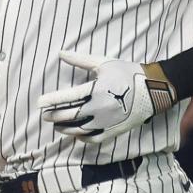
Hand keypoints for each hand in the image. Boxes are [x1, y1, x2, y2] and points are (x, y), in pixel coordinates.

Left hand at [38, 51, 165, 143]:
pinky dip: (81, 138)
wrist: (153, 90)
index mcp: (95, 90)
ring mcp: (106, 122)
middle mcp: (98, 108)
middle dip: (54, 115)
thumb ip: (80, 60)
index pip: (67, 97)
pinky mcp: (113, 131)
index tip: (39, 103)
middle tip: (45, 115)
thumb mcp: (103, 63)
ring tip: (56, 125)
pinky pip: (92, 139)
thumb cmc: (127, 73)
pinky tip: (75, 134)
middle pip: (70, 115)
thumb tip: (60, 53)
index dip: (51, 101)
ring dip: (64, 128)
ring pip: (79, 130)